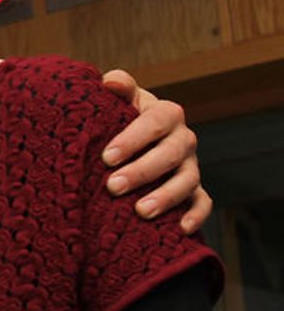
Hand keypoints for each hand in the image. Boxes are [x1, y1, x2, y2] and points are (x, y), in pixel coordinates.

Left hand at [100, 69, 211, 233]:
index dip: (133, 139)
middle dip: (142, 171)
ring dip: (165, 197)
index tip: (107, 157)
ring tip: (140, 211)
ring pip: (187, 181)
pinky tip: (180, 229)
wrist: (130, 141)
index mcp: (166, 113)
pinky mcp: (194, 190)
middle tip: (112, 186)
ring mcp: (190, 166)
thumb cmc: (119, 118)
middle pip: (170, 154)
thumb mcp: (119, 101)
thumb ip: (118, 88)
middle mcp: (183, 139)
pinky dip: (196, 215)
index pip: (154, 122)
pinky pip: (203, 203)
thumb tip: (110, 81)